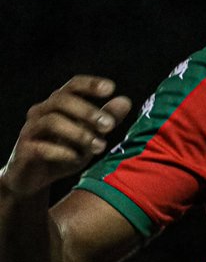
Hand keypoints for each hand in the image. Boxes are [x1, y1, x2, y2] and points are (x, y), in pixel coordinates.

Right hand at [0, 77, 131, 199]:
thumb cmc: (66, 151)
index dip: (90, 84)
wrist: (34, 177)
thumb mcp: (91, 135)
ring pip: (52, 121)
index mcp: (59, 104)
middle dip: (88, 112)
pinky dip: (62, 152)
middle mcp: (41, 111)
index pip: (72, 85)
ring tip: (100, 147)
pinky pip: (41, 147)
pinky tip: (77, 158)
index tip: (111, 88)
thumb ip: (107, 119)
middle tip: (109, 126)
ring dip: (79, 133)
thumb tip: (125, 101)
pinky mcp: (24, 150)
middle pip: (61, 100)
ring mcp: (30, 130)